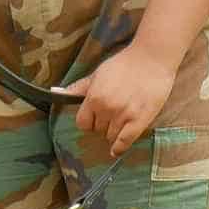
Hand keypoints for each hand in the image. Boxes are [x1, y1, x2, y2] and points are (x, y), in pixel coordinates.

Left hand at [58, 43, 171, 158]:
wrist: (151, 58)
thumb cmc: (124, 64)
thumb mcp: (97, 74)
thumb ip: (78, 88)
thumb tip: (56, 93)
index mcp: (94, 97)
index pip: (82, 123)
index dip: (88, 121)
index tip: (95, 117)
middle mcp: (106, 108)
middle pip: (98, 130)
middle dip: (103, 124)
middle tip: (113, 114)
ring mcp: (123, 115)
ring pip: (111, 136)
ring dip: (114, 131)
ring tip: (122, 119)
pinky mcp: (139, 120)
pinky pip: (125, 142)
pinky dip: (119, 148)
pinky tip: (116, 150)